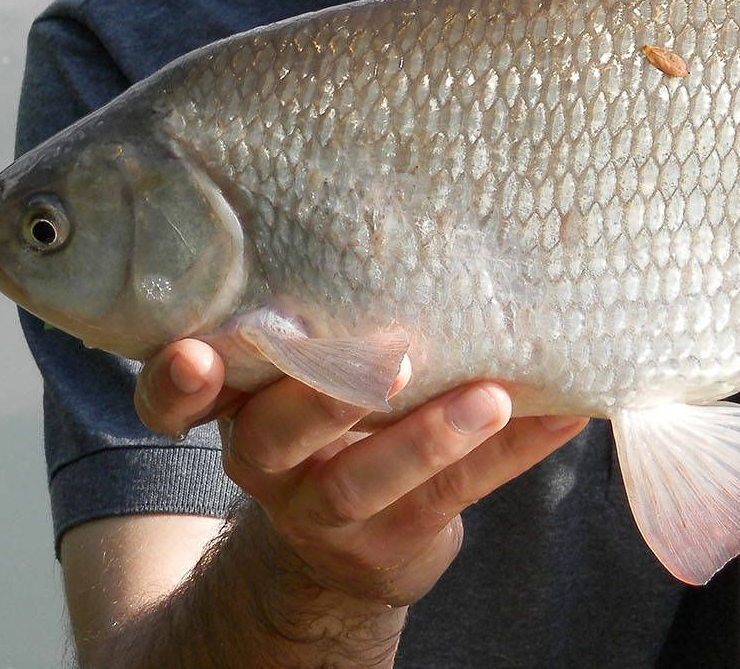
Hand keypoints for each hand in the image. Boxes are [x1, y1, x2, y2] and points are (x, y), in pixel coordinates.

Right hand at [136, 340, 587, 607]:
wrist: (355, 541)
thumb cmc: (338, 409)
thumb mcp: (307, 369)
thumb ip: (322, 315)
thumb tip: (404, 197)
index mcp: (237, 406)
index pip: (179, 402)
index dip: (177, 383)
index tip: (194, 351)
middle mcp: (266, 461)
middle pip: (278, 436)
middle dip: (328, 397)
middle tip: (395, 357)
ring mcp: (324, 512)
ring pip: (367, 480)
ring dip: (433, 436)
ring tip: (494, 396)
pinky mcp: (389, 542)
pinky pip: (455, 496)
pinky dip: (513, 453)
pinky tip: (562, 412)